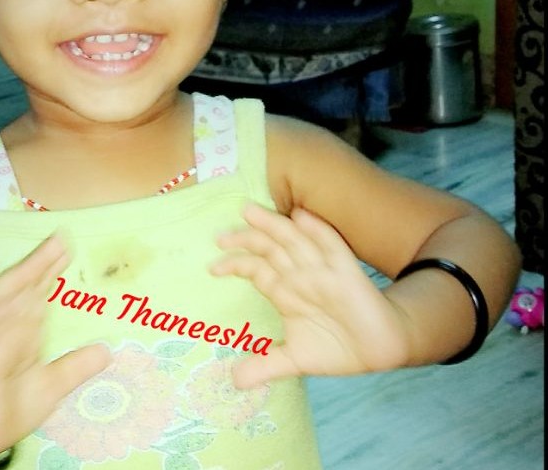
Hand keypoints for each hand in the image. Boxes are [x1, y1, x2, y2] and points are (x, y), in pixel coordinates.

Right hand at [0, 234, 110, 456]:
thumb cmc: (13, 406)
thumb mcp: (53, 385)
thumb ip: (77, 366)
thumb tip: (107, 351)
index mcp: (28, 330)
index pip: (41, 292)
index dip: (52, 269)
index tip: (69, 248)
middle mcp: (11, 324)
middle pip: (28, 284)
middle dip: (43, 260)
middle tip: (64, 237)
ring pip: (10, 291)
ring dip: (28, 270)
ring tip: (49, 250)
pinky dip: (4, 300)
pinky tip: (20, 284)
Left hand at [210, 204, 408, 386]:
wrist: (381, 348)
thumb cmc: (337, 346)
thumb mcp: (295, 360)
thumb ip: (266, 365)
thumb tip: (234, 382)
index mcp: (285, 290)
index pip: (255, 270)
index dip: (235, 264)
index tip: (212, 268)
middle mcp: (300, 274)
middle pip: (269, 249)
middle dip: (246, 239)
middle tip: (220, 236)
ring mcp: (323, 270)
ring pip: (294, 241)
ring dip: (273, 225)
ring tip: (250, 212)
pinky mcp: (347, 273)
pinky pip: (332, 246)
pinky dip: (317, 231)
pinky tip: (301, 217)